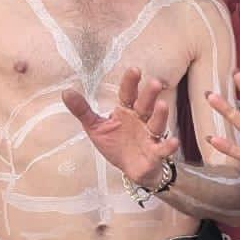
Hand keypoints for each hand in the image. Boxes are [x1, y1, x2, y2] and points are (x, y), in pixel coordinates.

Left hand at [63, 66, 175, 186]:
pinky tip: (173, 141)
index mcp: (126, 111)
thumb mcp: (95, 127)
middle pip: (145, 105)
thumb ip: (82, 110)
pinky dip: (168, 145)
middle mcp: (140, 120)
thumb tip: (66, 92)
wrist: (130, 169)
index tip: (135, 70)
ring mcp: (149, 136)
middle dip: (149, 94)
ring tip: (162, 105)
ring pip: (156, 123)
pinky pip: (163, 148)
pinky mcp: (155, 153)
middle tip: (154, 82)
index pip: (128, 94)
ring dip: (160, 115)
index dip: (131, 82)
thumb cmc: (116, 145)